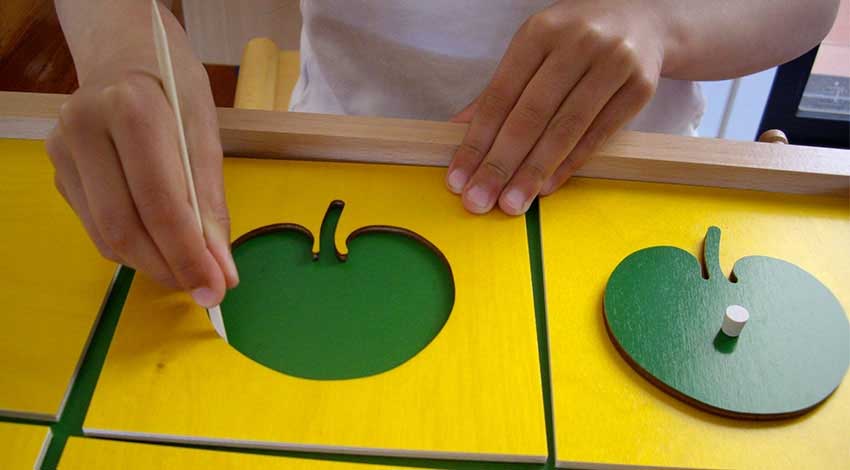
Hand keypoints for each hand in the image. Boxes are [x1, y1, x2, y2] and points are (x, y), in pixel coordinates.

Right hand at [47, 9, 237, 306]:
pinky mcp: (60, 174)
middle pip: (124, 227)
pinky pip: (98, 227)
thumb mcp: (207, 134)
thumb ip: (212, 204)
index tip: (216, 288)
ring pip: (106, 236)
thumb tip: (221, 271)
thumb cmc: (176, 89)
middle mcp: (83, 130)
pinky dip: (134, 247)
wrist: (126, 56)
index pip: (159, 202)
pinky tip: (159, 244)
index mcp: (129, 110)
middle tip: (204, 288)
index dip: (187, 254)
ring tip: (188, 268)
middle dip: (169, 267)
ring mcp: (63, 153)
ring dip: (152, 263)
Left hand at [447, 0, 665, 214]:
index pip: (500, 96)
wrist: (643, 16)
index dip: (476, 141)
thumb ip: (500, 89)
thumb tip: (459, 130)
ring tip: (510, 203)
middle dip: (500, 164)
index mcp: (540, 32)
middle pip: (530, 115)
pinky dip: (569, 165)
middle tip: (478, 200)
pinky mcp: (639, 87)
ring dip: (532, 173)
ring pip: (564, 129)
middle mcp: (577, 43)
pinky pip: (598, 135)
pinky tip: (546, 187)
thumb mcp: (534, 48)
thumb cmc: (576, 38)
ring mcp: (612, 63)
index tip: (458, 177)